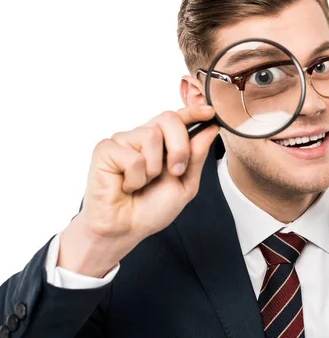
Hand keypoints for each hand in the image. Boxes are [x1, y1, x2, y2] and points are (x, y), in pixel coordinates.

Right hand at [58, 104, 218, 276]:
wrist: (126, 229)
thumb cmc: (152, 208)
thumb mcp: (185, 183)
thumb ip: (196, 156)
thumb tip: (210, 129)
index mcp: (163, 143)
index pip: (179, 118)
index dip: (194, 111)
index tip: (210, 112)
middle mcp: (143, 137)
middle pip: (169, 119)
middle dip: (180, 147)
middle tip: (175, 171)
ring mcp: (124, 141)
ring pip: (151, 136)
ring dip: (153, 168)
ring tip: (142, 183)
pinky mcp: (105, 149)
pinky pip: (132, 156)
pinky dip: (135, 177)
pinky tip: (126, 186)